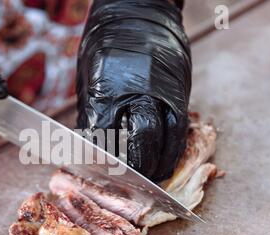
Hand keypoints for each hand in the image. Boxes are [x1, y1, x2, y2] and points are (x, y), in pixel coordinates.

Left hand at [76, 0, 191, 180]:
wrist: (137, 11)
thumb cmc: (104, 44)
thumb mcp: (87, 77)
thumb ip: (91, 112)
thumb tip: (92, 145)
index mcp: (108, 89)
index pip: (106, 136)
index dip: (105, 160)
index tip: (104, 173)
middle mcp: (140, 92)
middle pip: (144, 141)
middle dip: (140, 168)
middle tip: (136, 182)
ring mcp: (165, 89)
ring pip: (169, 138)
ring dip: (163, 163)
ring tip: (155, 177)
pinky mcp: (181, 87)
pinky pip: (181, 125)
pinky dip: (175, 146)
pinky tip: (168, 156)